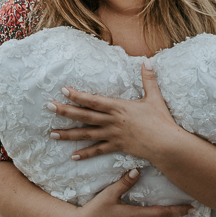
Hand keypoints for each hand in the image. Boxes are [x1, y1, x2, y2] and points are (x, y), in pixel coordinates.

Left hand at [47, 62, 182, 160]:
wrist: (166, 144)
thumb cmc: (161, 120)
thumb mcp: (154, 97)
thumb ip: (148, 79)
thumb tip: (147, 61)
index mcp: (118, 107)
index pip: (93, 100)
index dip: (77, 95)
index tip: (63, 90)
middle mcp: (112, 121)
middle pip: (84, 116)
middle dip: (65, 111)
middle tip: (49, 107)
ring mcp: (113, 135)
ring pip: (86, 134)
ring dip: (68, 134)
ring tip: (52, 134)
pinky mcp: (117, 146)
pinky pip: (98, 150)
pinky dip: (85, 153)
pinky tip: (73, 156)